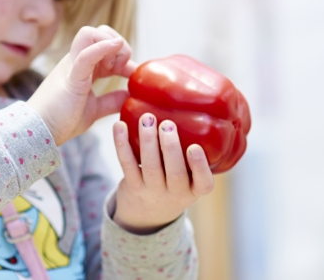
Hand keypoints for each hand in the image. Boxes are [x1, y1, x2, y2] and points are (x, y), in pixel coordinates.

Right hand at [27, 25, 135, 145]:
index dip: (123, 54)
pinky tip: (116, 47)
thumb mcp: (94, 109)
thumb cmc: (62, 120)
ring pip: (91, 33)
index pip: (104, 44)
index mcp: (82, 67)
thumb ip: (110, 101)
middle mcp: (76, 61)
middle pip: (99, 32)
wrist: (41, 132)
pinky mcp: (71, 76)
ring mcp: (72, 66)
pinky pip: (87, 54)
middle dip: (118, 45)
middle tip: (122, 69)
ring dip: (111, 45)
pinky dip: (103, 47)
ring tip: (116, 68)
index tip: (132, 74)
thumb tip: (130, 96)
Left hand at [112, 114, 213, 233]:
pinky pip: (127, 164)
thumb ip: (193, 154)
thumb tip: (197, 108)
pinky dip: (122, 143)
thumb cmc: (174, 183)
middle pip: (174, 172)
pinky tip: (119, 125)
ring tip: (147, 118)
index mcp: (195, 189)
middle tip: (168, 124)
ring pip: (150, 166)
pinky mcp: (132, 186)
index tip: (194, 147)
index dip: (200, 166)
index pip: (204, 183)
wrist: (148, 214)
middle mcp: (175, 193)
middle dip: (170, 147)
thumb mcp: (190, 177)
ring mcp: (152, 191)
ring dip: (148, 141)